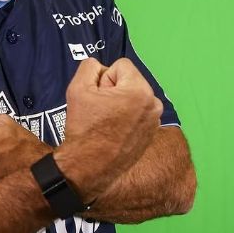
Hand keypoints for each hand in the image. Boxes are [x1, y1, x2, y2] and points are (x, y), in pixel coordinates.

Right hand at [57, 58, 162, 202]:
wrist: (89, 167)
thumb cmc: (84, 128)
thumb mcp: (77, 88)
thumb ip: (89, 67)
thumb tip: (99, 67)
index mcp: (140, 91)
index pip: (120, 66)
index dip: (103, 79)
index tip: (97, 98)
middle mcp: (154, 103)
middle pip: (129, 80)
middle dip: (113, 89)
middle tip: (100, 110)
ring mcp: (156, 120)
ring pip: (133, 96)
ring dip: (119, 102)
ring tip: (106, 121)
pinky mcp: (153, 132)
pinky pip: (137, 112)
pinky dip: (126, 116)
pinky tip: (114, 130)